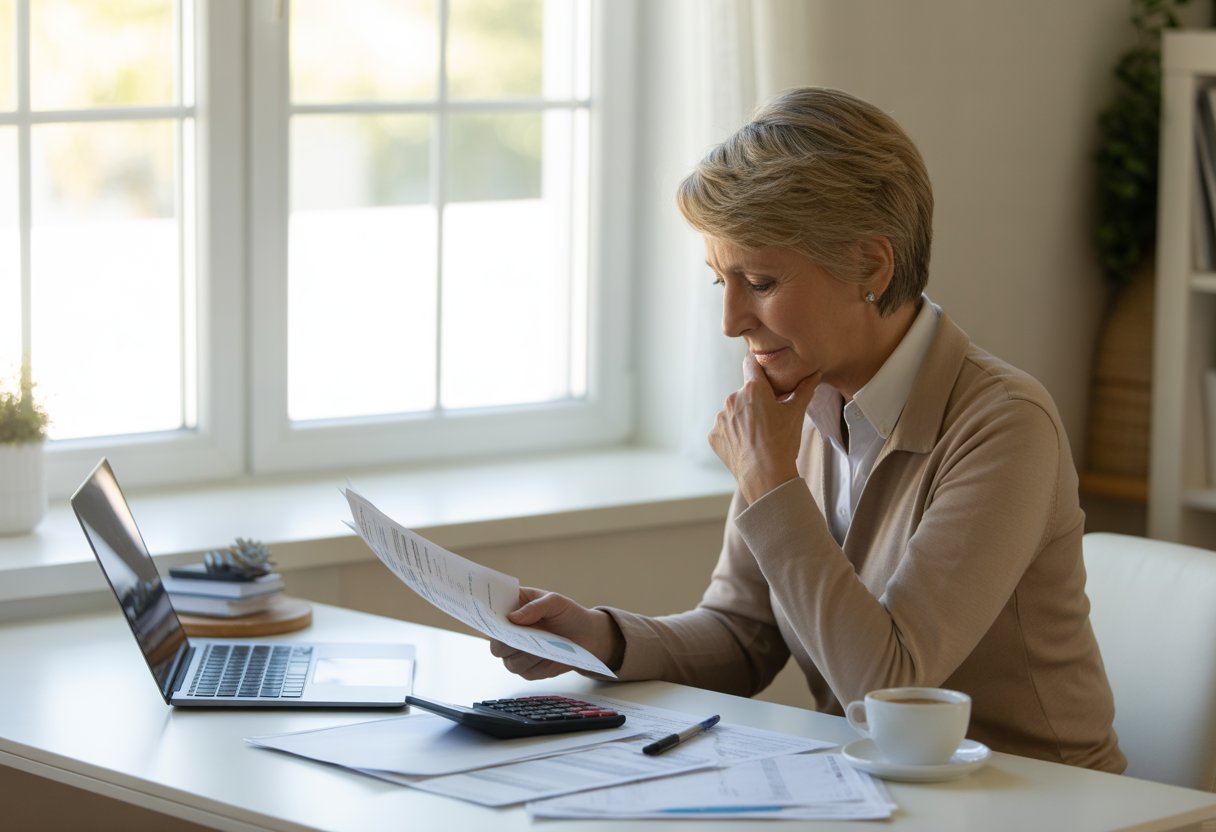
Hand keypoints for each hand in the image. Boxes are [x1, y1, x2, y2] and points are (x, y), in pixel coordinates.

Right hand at [489, 587, 624, 679]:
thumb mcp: (555, 602)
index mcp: (512, 610)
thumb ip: (535, 607)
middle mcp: (510, 634)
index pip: (490, 614)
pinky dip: (537, 665)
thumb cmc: (568, 614)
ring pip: (509, 662)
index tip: (491, 616)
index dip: (486, 616)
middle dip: (505, 642)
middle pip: (496, 644)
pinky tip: (548, 655)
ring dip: (525, 655)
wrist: (588, 635)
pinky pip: (526, 672)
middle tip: (518, 635)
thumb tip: (513, 618)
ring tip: (541, 646)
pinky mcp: (529, 670)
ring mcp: (518, 654)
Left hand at [709, 354, 815, 503]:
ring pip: (733, 412)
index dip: (758, 366)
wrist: (766, 477)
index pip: (750, 364)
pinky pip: (724, 430)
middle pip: (745, 393)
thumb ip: (805, 389)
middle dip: (754, 401)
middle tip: (769, 418)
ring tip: (758, 436)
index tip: (762, 371)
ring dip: (743, 419)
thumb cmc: (782, 443)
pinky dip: (734, 435)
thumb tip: (816, 373)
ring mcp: (720, 418)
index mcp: (752, 389)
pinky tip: (747, 446)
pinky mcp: (713, 435)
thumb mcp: (796, 413)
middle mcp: (732, 399)